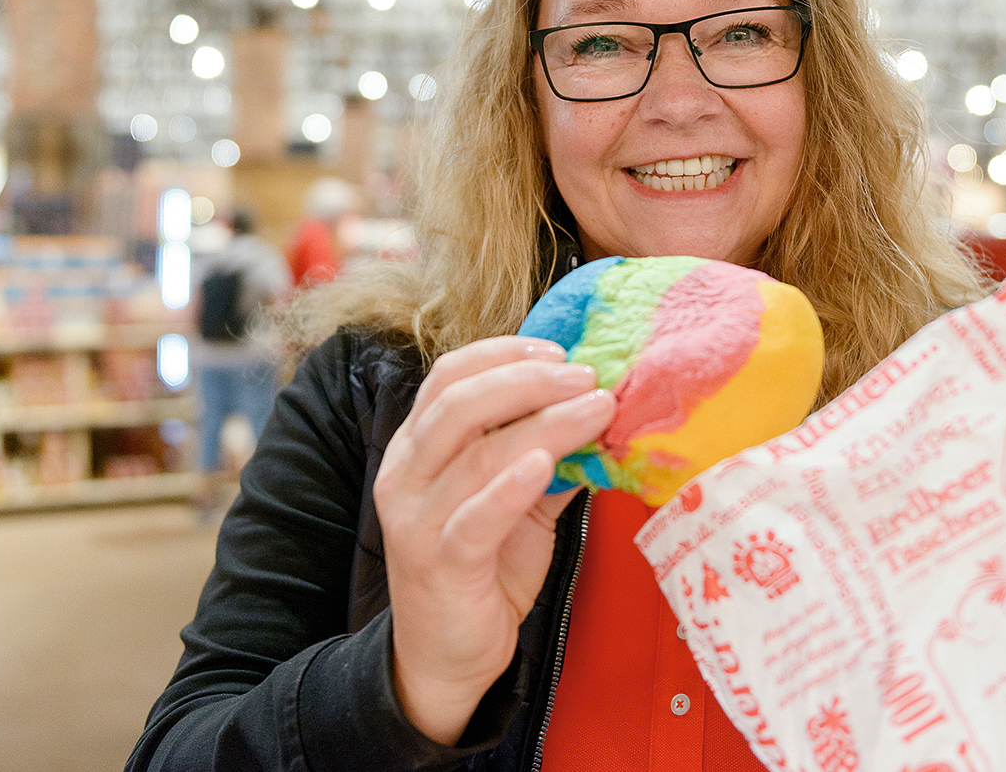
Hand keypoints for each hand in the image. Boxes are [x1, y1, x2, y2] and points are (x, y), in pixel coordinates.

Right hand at [373, 336, 614, 745]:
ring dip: (544, 423)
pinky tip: (547, 464)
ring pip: (476, 453)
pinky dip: (510, 487)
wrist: (447, 655)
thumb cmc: (482, 568)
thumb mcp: (517, 501)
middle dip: (528, 380)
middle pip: (460, 403)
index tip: (558, 349)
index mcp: (417, 447)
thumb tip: (599, 408)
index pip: (449, 376)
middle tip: (586, 376)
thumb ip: (547, 454)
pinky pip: (474, 518)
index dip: (502, 353)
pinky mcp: (439, 564)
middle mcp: (406, 474)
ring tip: (594, 408)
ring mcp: (417, 519)